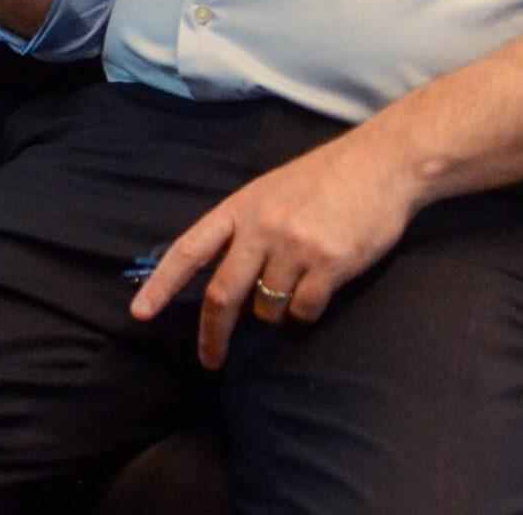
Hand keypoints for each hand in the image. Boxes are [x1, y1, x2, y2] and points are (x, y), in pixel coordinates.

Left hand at [129, 130, 419, 367]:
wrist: (383, 163)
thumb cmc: (326, 178)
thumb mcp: (271, 191)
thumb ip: (245, 229)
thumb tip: (225, 280)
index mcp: (240, 207)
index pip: (190, 250)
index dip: (161, 284)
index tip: (140, 313)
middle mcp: (261, 227)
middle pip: (222, 293)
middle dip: (212, 334)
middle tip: (210, 359)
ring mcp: (294, 245)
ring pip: (267, 308)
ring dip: (275, 313)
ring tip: (298, 285)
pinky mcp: (328, 263)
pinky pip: (304, 310)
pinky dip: (307, 312)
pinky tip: (322, 287)